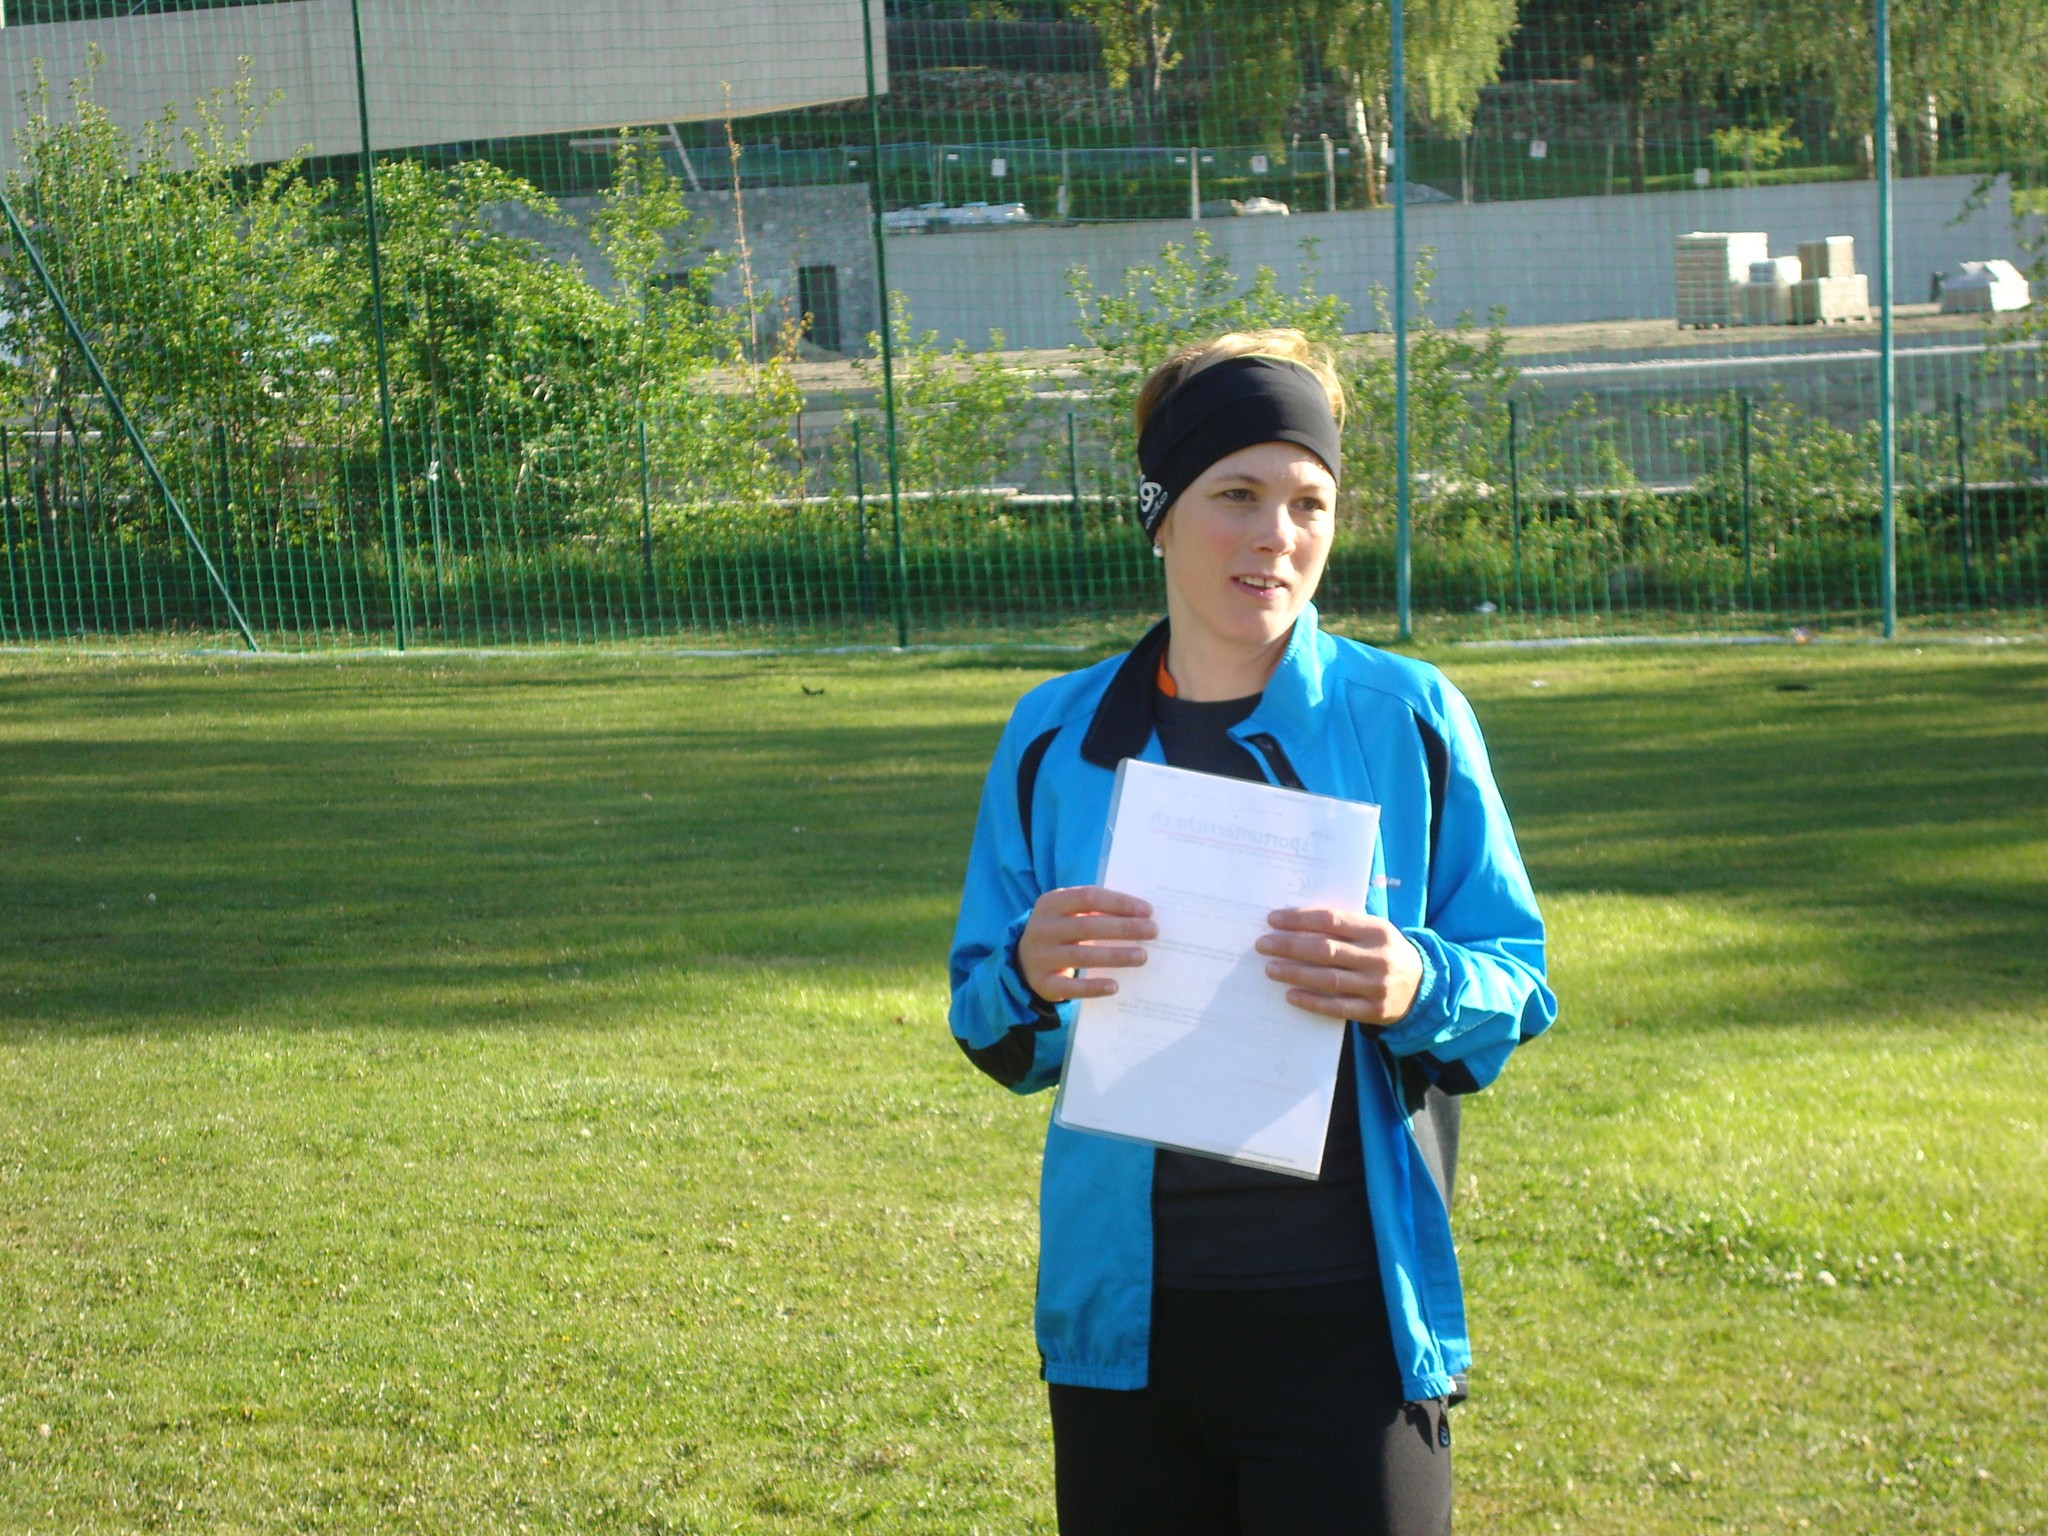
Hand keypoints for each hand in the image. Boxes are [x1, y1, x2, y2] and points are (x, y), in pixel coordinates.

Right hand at [1016, 886, 1156, 1002]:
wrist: (1023, 960)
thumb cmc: (1060, 930)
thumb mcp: (1069, 913)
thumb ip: (1096, 910)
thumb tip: (1141, 915)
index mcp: (1051, 903)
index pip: (1089, 897)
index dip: (1120, 903)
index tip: (1148, 911)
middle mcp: (1042, 928)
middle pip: (1087, 926)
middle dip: (1124, 928)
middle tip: (1153, 931)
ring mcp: (1040, 956)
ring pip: (1082, 956)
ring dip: (1115, 956)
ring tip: (1142, 956)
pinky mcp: (1042, 983)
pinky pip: (1070, 987)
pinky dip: (1093, 987)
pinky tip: (1115, 986)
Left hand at [1256, 908, 1422, 1024]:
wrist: (1426, 987)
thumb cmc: (1387, 952)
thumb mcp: (1375, 932)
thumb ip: (1344, 926)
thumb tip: (1295, 924)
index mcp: (1377, 931)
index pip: (1331, 920)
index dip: (1300, 919)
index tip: (1273, 920)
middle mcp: (1378, 958)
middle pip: (1326, 949)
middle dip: (1290, 946)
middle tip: (1263, 945)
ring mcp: (1377, 986)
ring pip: (1328, 979)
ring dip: (1295, 973)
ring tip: (1270, 968)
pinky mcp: (1374, 1011)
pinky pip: (1337, 1007)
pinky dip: (1312, 1001)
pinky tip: (1291, 995)